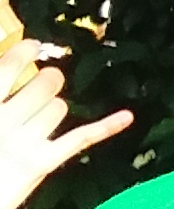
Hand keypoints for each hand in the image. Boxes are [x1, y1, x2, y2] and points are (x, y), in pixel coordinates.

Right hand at [0, 10, 127, 208]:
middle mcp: (2, 119)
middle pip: (45, 83)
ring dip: (51, 111)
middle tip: (38, 94)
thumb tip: (8, 79)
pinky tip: (127, 117)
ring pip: (58, 107)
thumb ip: (0, 94)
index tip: (32, 45)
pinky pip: (80, 138)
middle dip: (48, 83)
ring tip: (32, 127)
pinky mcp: (40, 163)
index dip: (24, 51)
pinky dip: (106, 127)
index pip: (8, 66)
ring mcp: (23, 142)